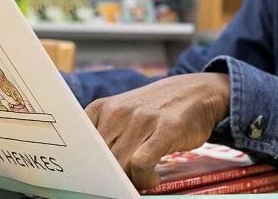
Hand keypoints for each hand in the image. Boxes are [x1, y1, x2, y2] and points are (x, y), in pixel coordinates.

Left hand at [85, 72, 230, 190]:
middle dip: (106, 178)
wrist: (198, 91)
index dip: (81, 166)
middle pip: (98, 159)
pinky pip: (142, 163)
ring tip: (137, 182)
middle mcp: (119, 112)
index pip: (78, 144)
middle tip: (116, 186)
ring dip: (127, 181)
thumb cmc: (157, 109)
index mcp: (102, 107)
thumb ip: (105, 133)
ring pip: (118, 164)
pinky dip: (144, 179)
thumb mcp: (124, 112)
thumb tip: (90, 169)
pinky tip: (152, 179)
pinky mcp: (165, 130)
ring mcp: (142, 120)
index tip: (87, 179)